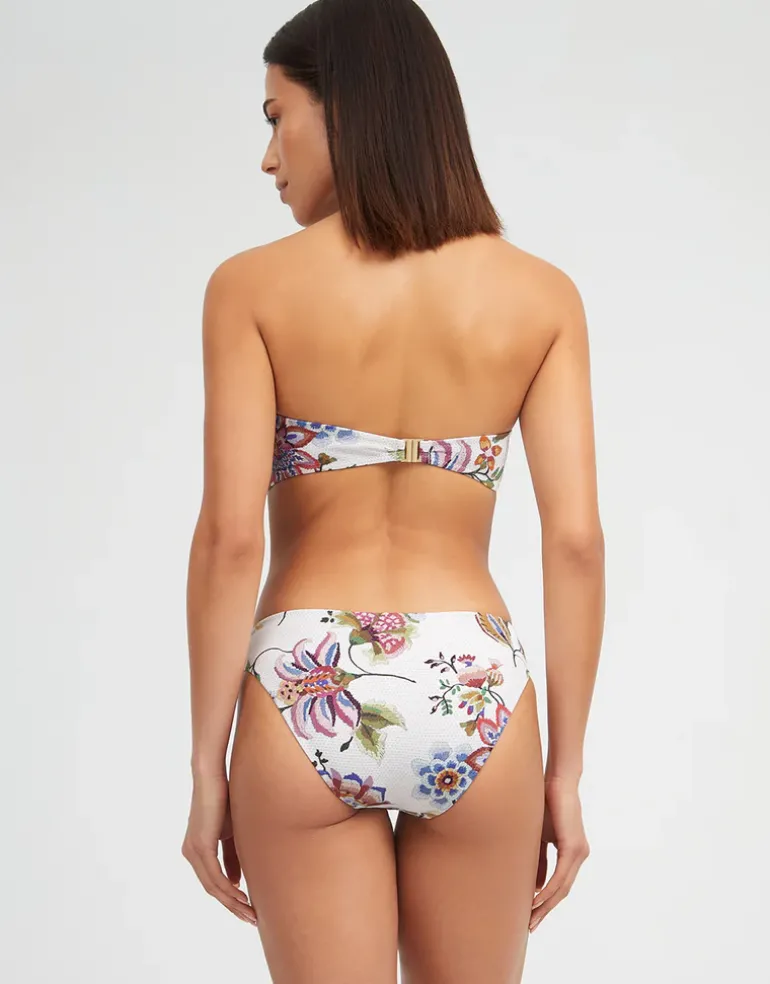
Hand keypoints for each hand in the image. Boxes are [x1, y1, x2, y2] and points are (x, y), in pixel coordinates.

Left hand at [181, 772, 256, 925]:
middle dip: (232, 907)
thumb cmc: (223, 799)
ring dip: (232, 902)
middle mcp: (191, 854)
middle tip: (251, 919)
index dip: (229, 898)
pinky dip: (228, 890)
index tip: (247, 909)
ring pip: (213, 887)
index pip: (213, 882)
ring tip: (250, 913)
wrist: (212, 776)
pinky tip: (242, 897)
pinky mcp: (200, 846)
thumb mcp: (231, 832)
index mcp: (197, 851)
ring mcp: (193, 851)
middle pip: (212, 890)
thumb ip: (231, 856)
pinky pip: (214, 876)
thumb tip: (236, 881)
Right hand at [529, 777, 589, 931]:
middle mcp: (580, 855)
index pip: (560, 884)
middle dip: (545, 910)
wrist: (557, 781)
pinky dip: (548, 889)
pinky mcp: (574, 847)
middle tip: (530, 925)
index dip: (546, 902)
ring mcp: (579, 852)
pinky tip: (537, 899)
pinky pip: (561, 876)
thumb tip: (535, 886)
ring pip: (562, 887)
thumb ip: (539, 860)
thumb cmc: (546, 803)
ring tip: (530, 917)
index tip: (532, 915)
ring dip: (545, 904)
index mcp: (573, 853)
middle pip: (562, 891)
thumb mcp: (540, 836)